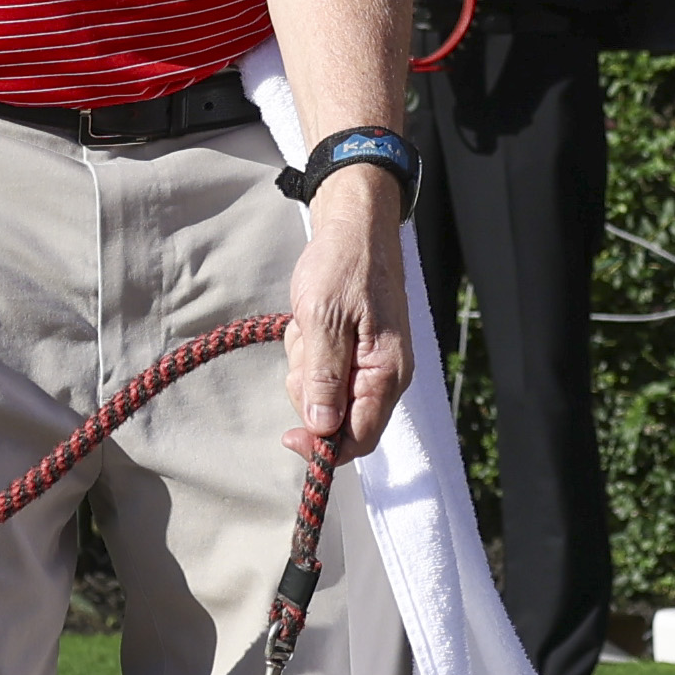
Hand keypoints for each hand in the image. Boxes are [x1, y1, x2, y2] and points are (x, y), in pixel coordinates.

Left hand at [283, 173, 414, 455]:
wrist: (356, 228)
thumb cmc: (345, 266)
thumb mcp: (324, 319)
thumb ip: (325, 377)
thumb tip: (323, 429)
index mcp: (386, 374)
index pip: (359, 439)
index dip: (322, 447)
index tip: (287, 435)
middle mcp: (383, 377)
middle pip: (336, 420)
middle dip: (308, 390)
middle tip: (304, 345)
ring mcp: (369, 365)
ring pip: (323, 395)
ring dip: (304, 366)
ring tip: (309, 325)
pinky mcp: (354, 353)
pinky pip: (321, 372)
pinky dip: (307, 352)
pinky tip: (311, 322)